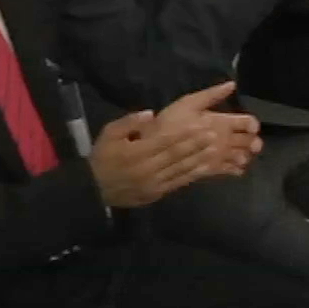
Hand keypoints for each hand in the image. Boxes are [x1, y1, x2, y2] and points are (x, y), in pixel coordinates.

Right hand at [89, 82, 253, 207]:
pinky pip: (177, 183)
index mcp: (136, 152)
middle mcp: (147, 169)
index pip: (165, 141)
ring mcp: (153, 184)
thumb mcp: (108, 134)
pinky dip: (192, 175)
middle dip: (197, 145)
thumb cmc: (102, 157)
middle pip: (176, 155)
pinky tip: (204, 167)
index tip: (202, 125)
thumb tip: (150, 114)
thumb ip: (129, 123)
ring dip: (199, 159)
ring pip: (180, 170)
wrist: (93, 190)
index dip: (185, 134)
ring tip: (216, 150)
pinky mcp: (156, 193)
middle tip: (215, 135)